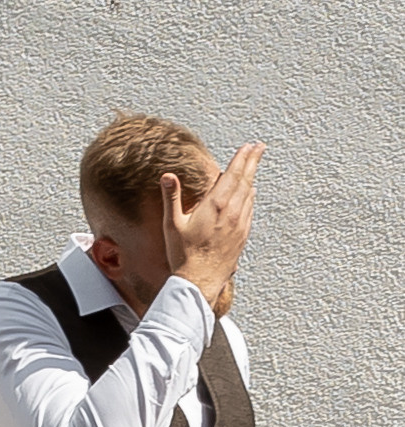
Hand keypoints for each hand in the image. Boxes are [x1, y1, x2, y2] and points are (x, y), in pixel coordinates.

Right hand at [163, 143, 258, 307]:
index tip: (250, 146)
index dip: (242, 159)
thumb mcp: (171, 223)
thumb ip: (171, 197)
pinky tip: (249, 194)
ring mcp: (240, 224)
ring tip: (252, 166)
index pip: (232, 175)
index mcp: (215, 206)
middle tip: (259, 147)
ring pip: (250, 194)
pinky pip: (250, 209)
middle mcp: (232, 213)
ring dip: (251, 177)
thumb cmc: (183, 253)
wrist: (200, 280)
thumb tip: (168, 176)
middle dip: (252, 161)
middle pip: (246, 181)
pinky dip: (250, 195)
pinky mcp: (243, 235)